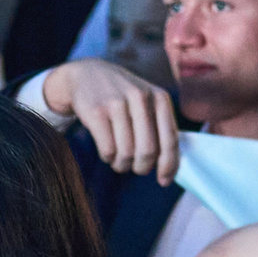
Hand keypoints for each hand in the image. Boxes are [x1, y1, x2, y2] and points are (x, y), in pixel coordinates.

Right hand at [44, 60, 182, 184]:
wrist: (87, 75)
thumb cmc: (123, 98)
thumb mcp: (147, 104)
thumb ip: (161, 130)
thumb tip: (168, 173)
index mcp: (160, 98)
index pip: (170, 139)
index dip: (169, 165)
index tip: (164, 181)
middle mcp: (140, 98)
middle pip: (147, 151)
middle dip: (141, 167)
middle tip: (135, 167)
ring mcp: (117, 104)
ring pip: (126, 154)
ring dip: (122, 164)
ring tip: (118, 159)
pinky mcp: (96, 112)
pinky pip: (107, 150)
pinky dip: (107, 158)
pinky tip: (106, 150)